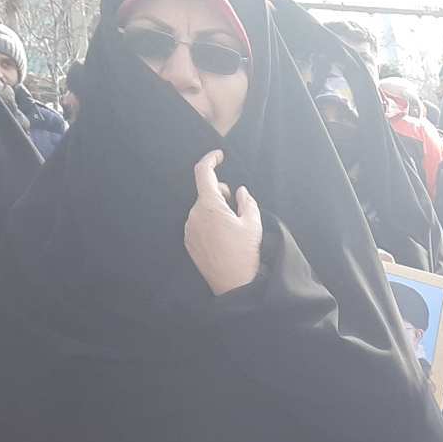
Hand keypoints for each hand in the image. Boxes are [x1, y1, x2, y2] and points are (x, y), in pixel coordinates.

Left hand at [184, 150, 262, 296]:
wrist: (234, 285)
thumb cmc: (245, 254)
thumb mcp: (253, 225)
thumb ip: (247, 202)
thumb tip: (240, 192)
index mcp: (209, 205)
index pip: (203, 172)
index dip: (211, 159)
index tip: (219, 156)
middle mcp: (194, 214)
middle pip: (205, 192)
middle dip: (220, 192)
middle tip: (236, 204)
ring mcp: (189, 229)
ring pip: (202, 209)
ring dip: (215, 210)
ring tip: (232, 227)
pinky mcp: (189, 242)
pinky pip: (198, 224)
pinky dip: (209, 223)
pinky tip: (223, 238)